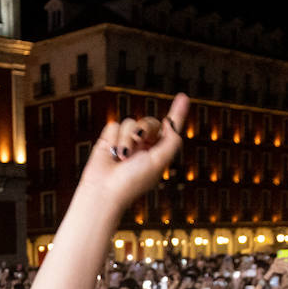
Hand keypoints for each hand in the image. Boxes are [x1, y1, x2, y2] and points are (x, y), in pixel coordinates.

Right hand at [76, 93, 188, 213]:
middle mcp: (142, 147)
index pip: (169, 130)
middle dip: (145, 128)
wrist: (104, 190)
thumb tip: (170, 122)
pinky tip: (110, 153)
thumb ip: (171, 141)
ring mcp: (125, 142)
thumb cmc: (132, 182)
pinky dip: (113, 138)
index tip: (183, 97)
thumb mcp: (159, 162)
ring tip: (121, 157)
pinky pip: (114, 125)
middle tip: (139, 140)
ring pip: (131, 122)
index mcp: (157, 153)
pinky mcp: (108, 140)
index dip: (177, 113)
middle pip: (149, 122)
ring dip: (126, 139)